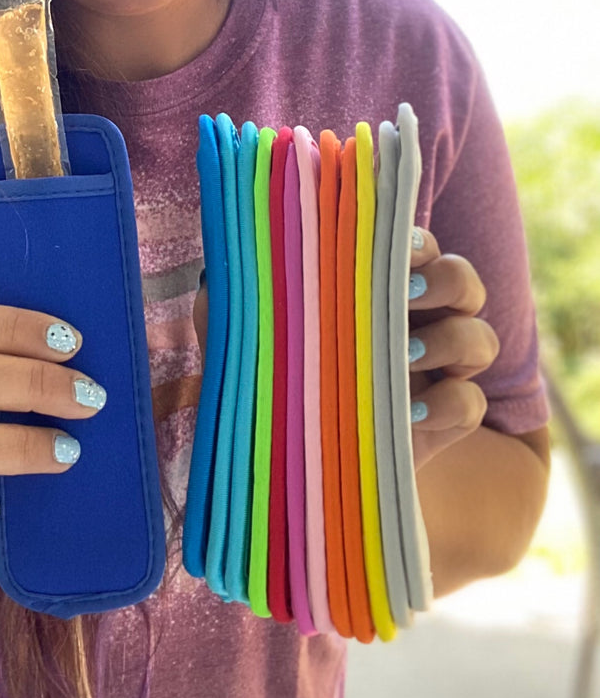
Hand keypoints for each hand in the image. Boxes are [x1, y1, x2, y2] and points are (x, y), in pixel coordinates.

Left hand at [190, 233, 497, 475]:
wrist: (290, 461)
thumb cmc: (267, 379)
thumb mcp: (243, 334)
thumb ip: (234, 291)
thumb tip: (216, 253)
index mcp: (373, 283)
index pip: (412, 241)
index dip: (410, 236)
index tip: (391, 245)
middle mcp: (416, 318)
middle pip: (463, 278)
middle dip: (445, 278)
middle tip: (406, 291)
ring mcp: (438, 369)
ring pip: (482, 337)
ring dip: (453, 338)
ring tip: (403, 354)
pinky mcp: (447, 421)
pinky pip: (473, 403)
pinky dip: (451, 403)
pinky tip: (410, 412)